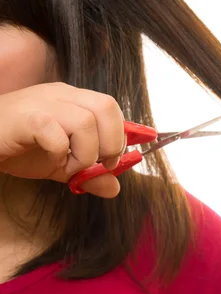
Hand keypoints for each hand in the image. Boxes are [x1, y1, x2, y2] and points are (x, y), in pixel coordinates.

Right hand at [0, 82, 126, 197]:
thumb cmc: (18, 149)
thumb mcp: (61, 164)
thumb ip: (89, 174)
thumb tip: (115, 188)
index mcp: (73, 100)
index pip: (111, 106)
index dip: (119, 135)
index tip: (110, 160)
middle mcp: (61, 95)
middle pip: (106, 106)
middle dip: (111, 142)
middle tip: (97, 164)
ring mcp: (42, 103)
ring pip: (86, 121)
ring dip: (86, 152)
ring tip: (68, 164)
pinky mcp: (25, 118)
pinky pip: (55, 133)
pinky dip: (59, 153)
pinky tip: (50, 160)